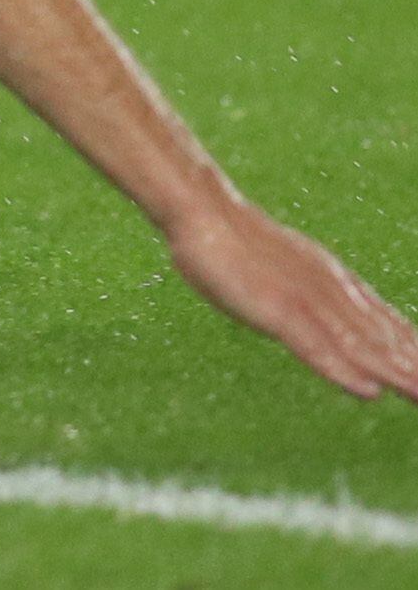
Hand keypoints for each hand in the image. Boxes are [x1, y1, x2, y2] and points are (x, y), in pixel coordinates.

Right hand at [164, 194, 417, 397]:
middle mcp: (332, 294)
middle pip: (382, 340)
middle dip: (414, 367)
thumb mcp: (293, 267)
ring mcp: (306, 302)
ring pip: (360, 347)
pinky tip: (366, 392)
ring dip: (395, 375)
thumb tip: (333, 310)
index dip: (414, 348)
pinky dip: (342, 371)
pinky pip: (314, 347)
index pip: (387, 323)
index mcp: (336, 284)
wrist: (205, 211)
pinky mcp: (277, 311)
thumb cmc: (241, 243)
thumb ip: (320, 292)